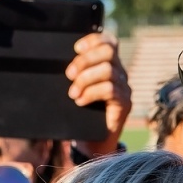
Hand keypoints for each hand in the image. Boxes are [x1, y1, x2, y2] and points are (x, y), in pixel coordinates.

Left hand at [69, 32, 132, 155]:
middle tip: (69, 74)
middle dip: (86, 60)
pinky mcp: (125, 103)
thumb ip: (75, 74)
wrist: (93, 142)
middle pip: (109, 51)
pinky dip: (91, 93)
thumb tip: (57, 63)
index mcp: (109, 65)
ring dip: (85, 80)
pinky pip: (110, 89)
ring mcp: (124, 88)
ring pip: (108, 70)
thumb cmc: (81, 113)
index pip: (109, 41)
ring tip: (72, 93)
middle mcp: (120, 73)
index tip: (75, 49)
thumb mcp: (76, 88)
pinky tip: (80, 101)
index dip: (94, 40)